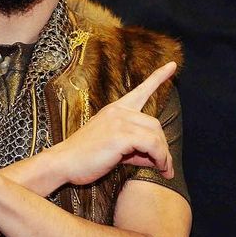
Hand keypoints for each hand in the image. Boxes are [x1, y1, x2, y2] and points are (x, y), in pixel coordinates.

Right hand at [52, 62, 177, 185]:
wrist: (63, 163)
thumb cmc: (86, 158)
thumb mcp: (114, 148)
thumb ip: (135, 148)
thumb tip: (156, 158)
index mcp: (116, 109)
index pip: (140, 90)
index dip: (158, 78)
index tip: (172, 66)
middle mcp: (119, 111)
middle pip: (155, 124)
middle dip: (163, 147)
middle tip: (165, 167)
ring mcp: (119, 121)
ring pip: (155, 135)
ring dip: (163, 156)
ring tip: (164, 171)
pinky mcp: (120, 135)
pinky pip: (151, 144)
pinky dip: (159, 158)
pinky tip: (158, 168)